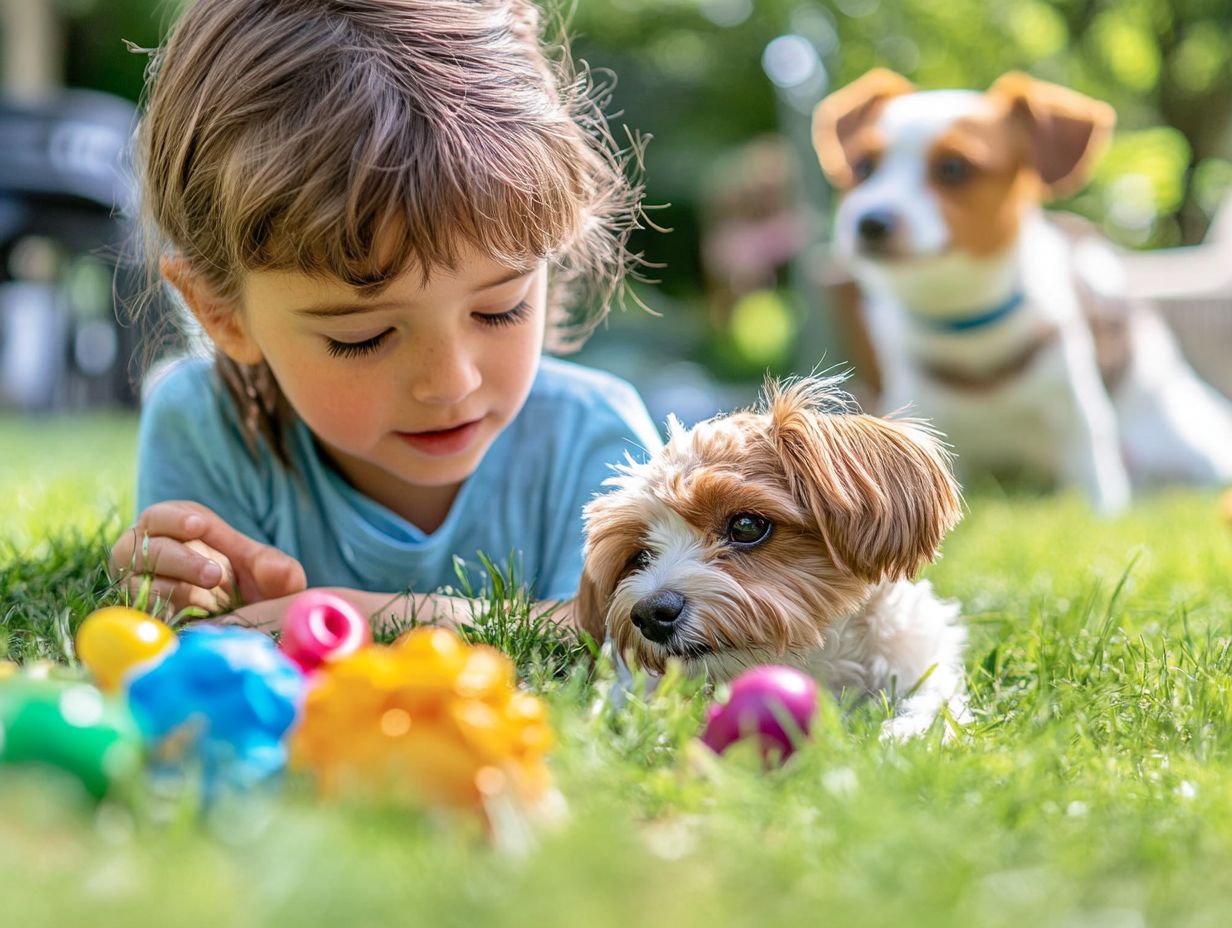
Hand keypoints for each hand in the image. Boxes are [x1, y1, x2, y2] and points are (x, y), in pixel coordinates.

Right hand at [110, 501, 306, 616]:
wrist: (246, 639)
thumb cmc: (255, 596)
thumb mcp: (274, 581)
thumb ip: (277, 570)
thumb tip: (279, 570)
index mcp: (177, 536)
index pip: (161, 517)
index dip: (176, 518)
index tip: (199, 527)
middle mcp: (151, 561)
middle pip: (140, 546)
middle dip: (180, 558)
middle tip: (214, 575)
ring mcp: (142, 592)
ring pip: (135, 580)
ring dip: (170, 585)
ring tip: (207, 594)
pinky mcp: (141, 622)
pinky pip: (136, 615)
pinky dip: (156, 613)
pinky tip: (182, 617)